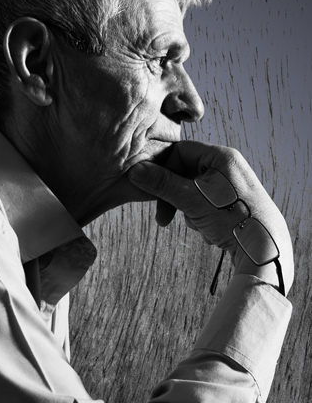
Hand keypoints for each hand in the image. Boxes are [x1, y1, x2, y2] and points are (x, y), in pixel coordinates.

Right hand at [128, 141, 293, 293]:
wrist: (265, 251)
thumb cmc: (233, 219)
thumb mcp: (192, 200)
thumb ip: (163, 184)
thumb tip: (136, 171)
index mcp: (221, 157)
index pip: (180, 151)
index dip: (163, 169)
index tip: (151, 190)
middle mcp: (229, 167)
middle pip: (185, 173)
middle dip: (175, 197)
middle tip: (164, 218)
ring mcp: (232, 186)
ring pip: (194, 191)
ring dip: (188, 210)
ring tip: (199, 225)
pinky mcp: (234, 204)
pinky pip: (206, 204)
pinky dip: (202, 217)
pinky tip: (211, 231)